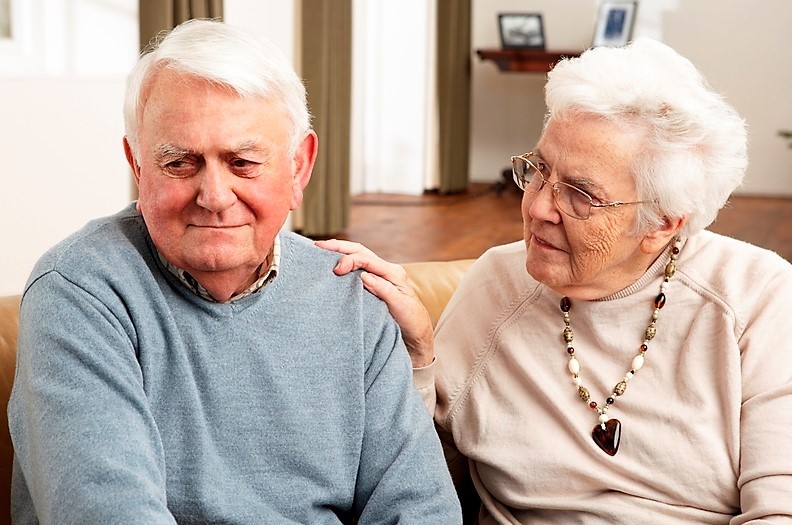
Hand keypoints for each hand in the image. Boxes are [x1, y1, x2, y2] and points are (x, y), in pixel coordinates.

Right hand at [315, 239, 434, 367]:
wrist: (416, 333)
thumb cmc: (411, 321)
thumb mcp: (400, 306)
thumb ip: (383, 289)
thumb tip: (364, 275)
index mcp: (393, 273)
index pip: (367, 259)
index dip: (349, 260)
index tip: (336, 270)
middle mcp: (386, 270)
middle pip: (360, 251)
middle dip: (339, 247)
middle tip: (318, 246)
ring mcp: (380, 276)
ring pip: (358, 256)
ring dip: (340, 252)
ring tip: (320, 250)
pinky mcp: (374, 284)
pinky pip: (357, 269)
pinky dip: (344, 263)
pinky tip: (331, 264)